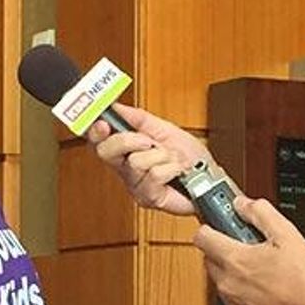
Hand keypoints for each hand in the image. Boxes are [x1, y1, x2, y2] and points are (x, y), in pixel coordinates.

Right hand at [87, 103, 211, 216]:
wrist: (211, 177)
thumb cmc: (190, 157)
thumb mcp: (165, 130)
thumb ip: (140, 119)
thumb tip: (117, 107)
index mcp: (127, 150)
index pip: (99, 140)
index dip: (93, 131)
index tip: (102, 123)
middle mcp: (126, 168)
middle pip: (105, 152)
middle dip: (126, 140)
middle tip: (147, 140)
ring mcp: (136, 185)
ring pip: (135, 162)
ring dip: (161, 155)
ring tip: (173, 159)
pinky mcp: (149, 198)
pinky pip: (154, 175)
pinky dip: (171, 168)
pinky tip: (178, 171)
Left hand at [195, 196, 304, 304]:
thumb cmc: (304, 279)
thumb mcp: (286, 233)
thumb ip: (260, 213)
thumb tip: (243, 204)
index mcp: (234, 260)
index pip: (202, 237)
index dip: (210, 226)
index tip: (221, 223)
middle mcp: (228, 283)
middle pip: (209, 258)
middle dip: (222, 247)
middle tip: (245, 242)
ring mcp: (234, 302)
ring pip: (220, 279)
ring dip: (232, 269)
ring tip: (259, 264)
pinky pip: (233, 297)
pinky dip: (242, 288)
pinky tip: (264, 283)